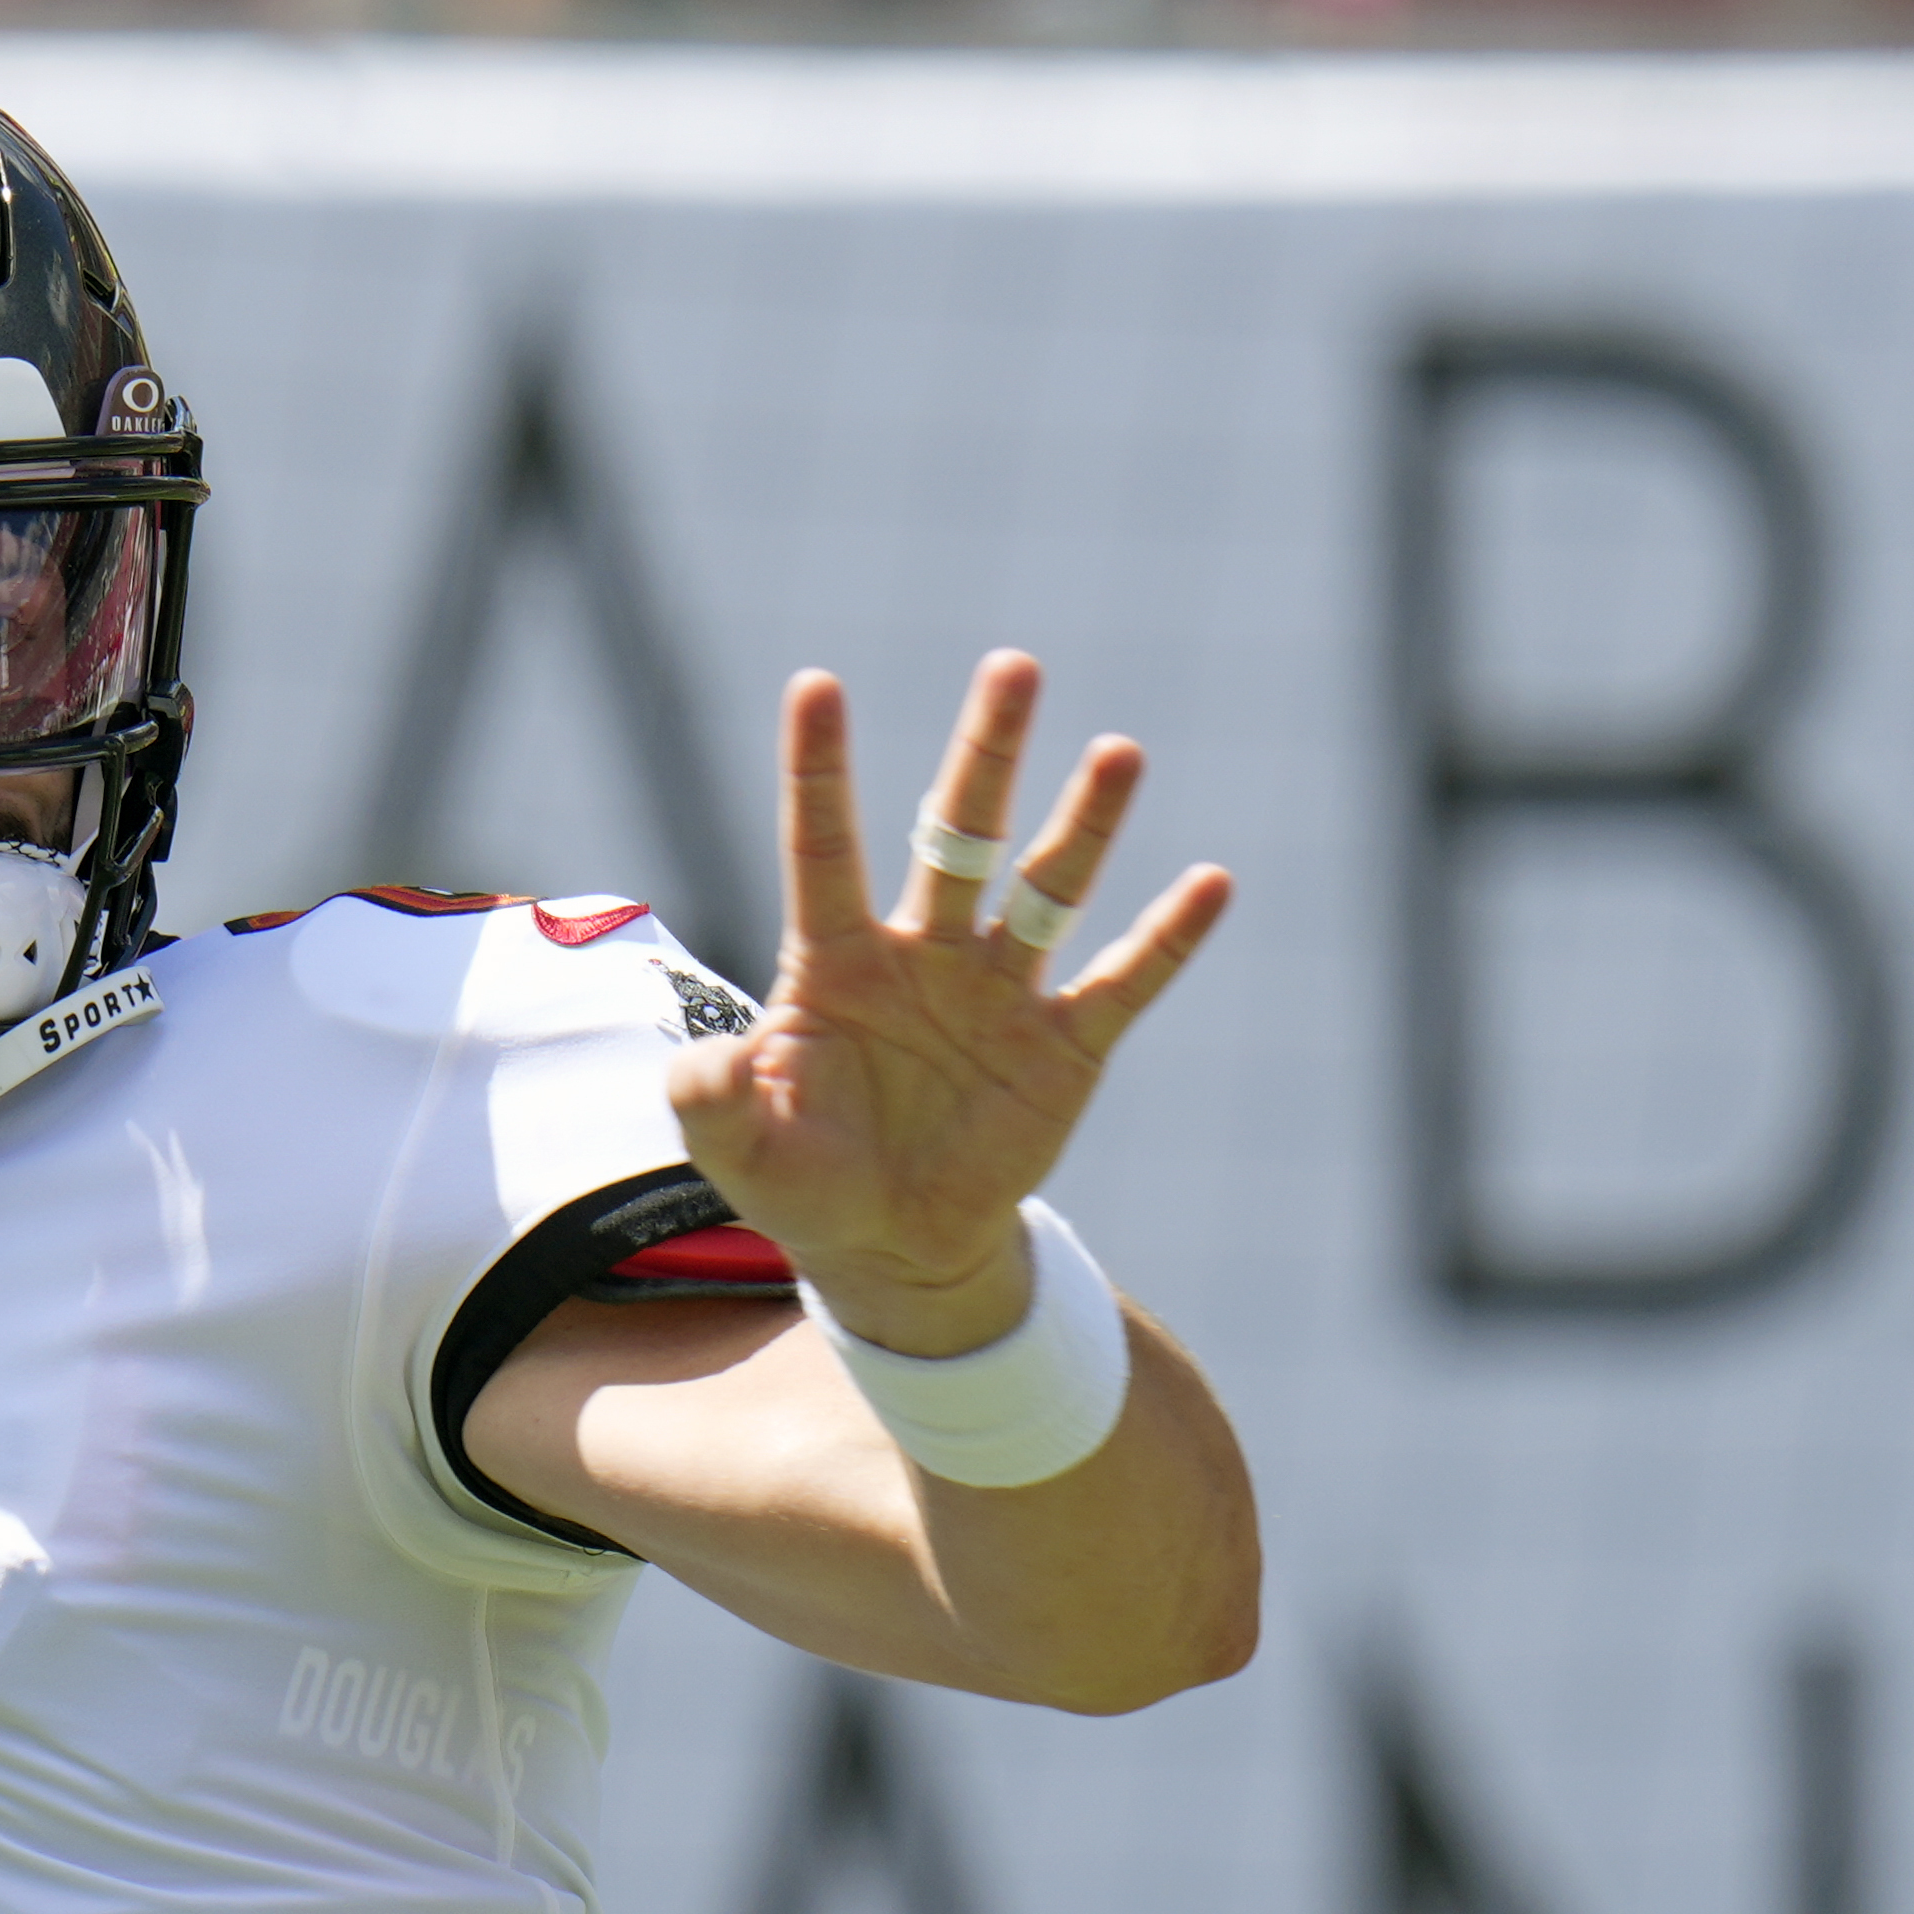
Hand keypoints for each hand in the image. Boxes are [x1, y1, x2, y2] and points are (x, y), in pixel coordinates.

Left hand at [673, 655, 1228, 1358]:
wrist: (891, 1246)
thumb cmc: (802, 1178)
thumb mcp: (738, 1148)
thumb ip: (712, 1101)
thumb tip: (704, 1067)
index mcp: (835, 961)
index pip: (824, 849)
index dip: (818, 770)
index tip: (814, 682)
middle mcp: (925, 954)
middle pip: (956, 834)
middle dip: (985, 754)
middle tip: (1013, 666)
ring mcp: (1000, 992)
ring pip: (1046, 887)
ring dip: (1083, 823)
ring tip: (1118, 753)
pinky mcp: (1065, 1045)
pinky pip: (1123, 980)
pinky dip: (1167, 938)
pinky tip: (1210, 882)